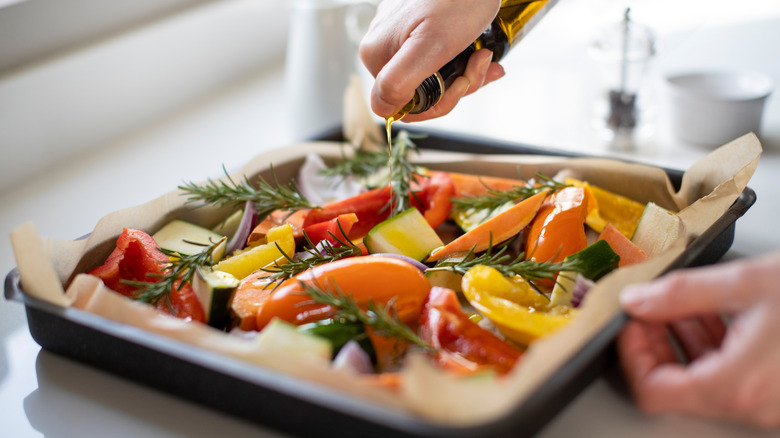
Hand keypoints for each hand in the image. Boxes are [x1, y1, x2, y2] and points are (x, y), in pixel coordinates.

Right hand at [359, 0, 503, 120]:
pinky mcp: (418, 27)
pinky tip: (481, 51)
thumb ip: (399, 80)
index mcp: (377, 55)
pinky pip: (439, 59)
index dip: (436, 104)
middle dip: (457, 86)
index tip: (461, 84)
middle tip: (480, 64)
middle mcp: (383, 47)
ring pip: (433, 78)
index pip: (400, 105)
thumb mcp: (431, 46)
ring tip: (484, 55)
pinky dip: (464, 61)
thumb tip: (380, 111)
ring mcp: (401, 36)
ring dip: (465, 74)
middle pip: (420, 92)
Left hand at [618, 252, 779, 427]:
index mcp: (738, 386)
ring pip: (707, 381)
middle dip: (657, 342)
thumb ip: (682, 294)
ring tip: (684, 304)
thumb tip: (638, 299)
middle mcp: (756, 406)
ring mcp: (773, 403)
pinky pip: (737, 377)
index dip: (632, 353)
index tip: (630, 321)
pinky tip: (720, 314)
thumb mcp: (748, 284)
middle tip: (652, 308)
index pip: (653, 390)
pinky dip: (719, 346)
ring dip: (686, 341)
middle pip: (677, 387)